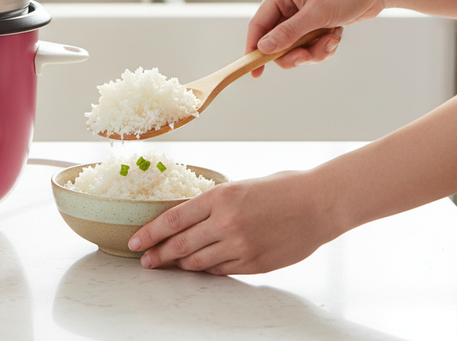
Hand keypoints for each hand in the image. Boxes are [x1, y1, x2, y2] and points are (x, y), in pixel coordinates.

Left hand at [128, 170, 339, 274]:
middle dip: (159, 254)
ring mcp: (241, 245)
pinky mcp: (255, 263)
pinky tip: (200, 267)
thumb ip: (216, 203)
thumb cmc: (283, 188)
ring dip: (181, 264)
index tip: (136, 242)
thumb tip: (191, 217)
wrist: (320, 203)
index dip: (150, 233)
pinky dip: (208, 269)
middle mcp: (226, 223)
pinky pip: (222, 270)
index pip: (173, 219)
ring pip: (199, 262)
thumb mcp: (240, 185)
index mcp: (219, 197)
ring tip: (169, 265)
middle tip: (145, 260)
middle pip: (180, 244)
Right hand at [248, 0, 387, 75]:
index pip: (258, 25)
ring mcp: (302, 15)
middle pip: (276, 41)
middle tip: (307, 57)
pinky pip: (310, 45)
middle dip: (294, 52)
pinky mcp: (316, 23)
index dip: (254, 48)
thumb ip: (289, 32)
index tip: (254, 71)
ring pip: (295, 46)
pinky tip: (336, 36)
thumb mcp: (317, 13)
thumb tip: (264, 48)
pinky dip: (322, 46)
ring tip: (331, 42)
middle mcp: (288, 4)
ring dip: (313, 50)